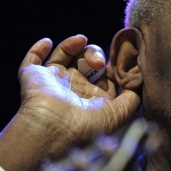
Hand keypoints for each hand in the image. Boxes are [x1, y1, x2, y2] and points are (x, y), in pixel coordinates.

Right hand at [0, 35, 140, 170]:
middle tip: (98, 61)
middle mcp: (74, 89)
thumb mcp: (120, 112)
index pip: (105, 74)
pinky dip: (39, 49)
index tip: (119, 56)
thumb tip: (138, 77)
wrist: (55, 130)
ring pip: (64, 55)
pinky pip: (33, 59)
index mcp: (93, 98)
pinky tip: (48, 42)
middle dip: (94, 54)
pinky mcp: (33, 76)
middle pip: (86, 62)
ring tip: (81, 40)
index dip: (112, 64)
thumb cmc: (89, 126)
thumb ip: (133, 96)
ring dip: (72, 44)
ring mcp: (53, 82)